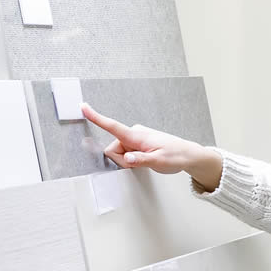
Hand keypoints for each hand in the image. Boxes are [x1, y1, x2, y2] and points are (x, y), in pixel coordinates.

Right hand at [82, 103, 223, 189]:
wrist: (187, 154)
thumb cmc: (175, 156)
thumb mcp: (158, 162)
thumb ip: (141, 160)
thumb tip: (127, 159)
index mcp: (137, 136)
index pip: (112, 126)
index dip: (96, 117)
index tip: (83, 107)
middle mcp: (134, 133)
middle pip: (113, 149)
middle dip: (122, 160)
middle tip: (139, 164)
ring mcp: (136, 137)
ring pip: (119, 152)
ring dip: (128, 160)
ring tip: (145, 160)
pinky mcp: (138, 141)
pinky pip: (126, 152)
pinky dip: (131, 158)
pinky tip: (144, 158)